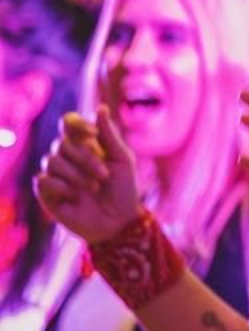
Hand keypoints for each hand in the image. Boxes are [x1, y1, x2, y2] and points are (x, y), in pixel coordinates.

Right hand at [34, 107, 142, 242]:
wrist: (119, 222)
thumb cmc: (124, 190)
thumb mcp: (122, 160)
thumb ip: (109, 136)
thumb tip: (100, 108)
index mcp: (85, 145)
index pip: (69, 123)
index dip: (77, 124)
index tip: (93, 133)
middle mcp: (67, 157)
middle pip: (62, 143)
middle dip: (85, 158)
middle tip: (104, 175)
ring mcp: (56, 175)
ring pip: (51, 160)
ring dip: (76, 174)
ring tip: (93, 188)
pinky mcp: (47, 193)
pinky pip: (43, 180)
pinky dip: (62, 187)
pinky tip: (74, 197)